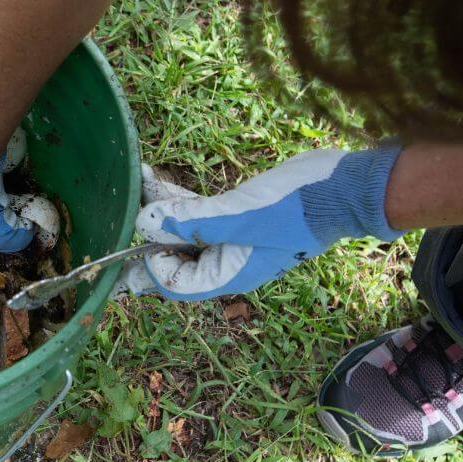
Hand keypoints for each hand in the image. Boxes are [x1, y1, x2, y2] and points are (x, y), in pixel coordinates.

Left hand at [118, 148, 402, 300]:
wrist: (342, 186)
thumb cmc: (296, 206)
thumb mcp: (237, 213)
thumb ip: (190, 220)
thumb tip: (145, 224)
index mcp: (229, 274)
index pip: (176, 283)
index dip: (151, 264)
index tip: (138, 236)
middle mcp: (228, 261)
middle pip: (175, 258)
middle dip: (149, 237)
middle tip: (120, 217)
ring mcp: (234, 239)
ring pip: (185, 232)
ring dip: (161, 211)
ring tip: (138, 184)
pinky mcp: (239, 216)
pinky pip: (200, 213)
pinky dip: (180, 199)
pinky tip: (156, 178)